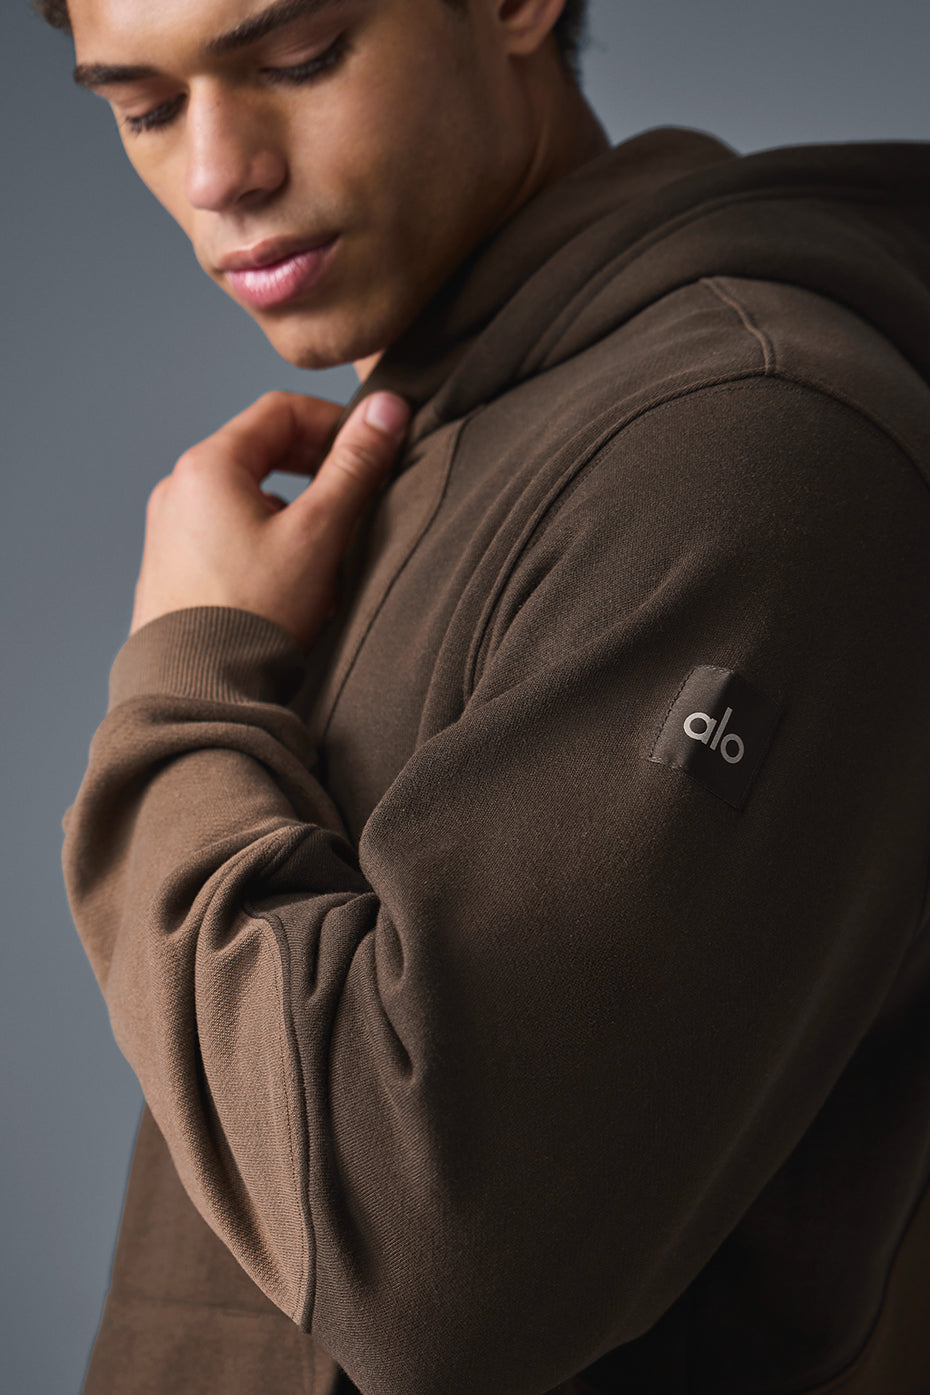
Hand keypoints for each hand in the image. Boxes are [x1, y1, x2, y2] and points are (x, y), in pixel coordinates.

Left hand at [129, 389, 410, 650]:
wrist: (198, 691)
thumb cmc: (255, 614)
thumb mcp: (319, 533)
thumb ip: (355, 466)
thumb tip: (389, 408)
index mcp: (208, 466)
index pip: (280, 411)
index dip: (334, 422)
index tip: (370, 449)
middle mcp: (179, 489)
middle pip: (260, 450)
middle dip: (315, 467)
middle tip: (355, 494)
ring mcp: (169, 530)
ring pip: (246, 494)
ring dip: (293, 507)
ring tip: (325, 550)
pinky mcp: (172, 568)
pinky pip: (226, 532)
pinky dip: (264, 538)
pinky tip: (290, 582)